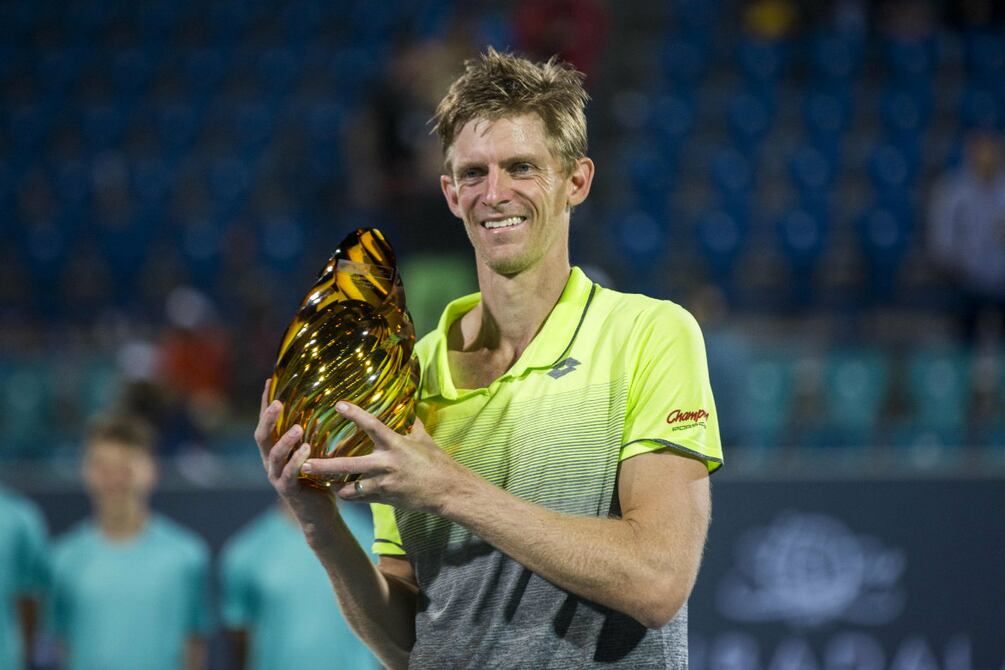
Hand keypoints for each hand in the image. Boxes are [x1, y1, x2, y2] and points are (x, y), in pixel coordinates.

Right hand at [254, 380, 338, 539]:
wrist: (320, 514)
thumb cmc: (320, 480)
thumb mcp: (316, 453)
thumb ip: (315, 434)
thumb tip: (330, 405)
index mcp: (275, 451)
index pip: (266, 422)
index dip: (265, 402)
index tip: (269, 381)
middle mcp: (271, 462)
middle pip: (262, 436)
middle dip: (268, 418)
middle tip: (278, 402)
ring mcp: (277, 477)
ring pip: (274, 455)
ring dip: (285, 440)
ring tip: (298, 428)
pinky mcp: (288, 490)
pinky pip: (289, 474)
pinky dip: (297, 461)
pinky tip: (307, 450)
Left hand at [301, 401, 473, 514]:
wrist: (448, 491)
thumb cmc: (438, 463)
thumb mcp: (425, 440)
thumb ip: (413, 426)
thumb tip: (409, 410)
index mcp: (396, 445)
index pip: (372, 425)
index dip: (354, 414)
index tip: (338, 405)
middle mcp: (386, 464)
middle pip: (348, 464)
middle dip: (324, 465)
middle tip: (304, 463)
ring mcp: (384, 484)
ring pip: (349, 488)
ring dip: (334, 484)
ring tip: (320, 480)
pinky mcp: (385, 499)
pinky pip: (361, 498)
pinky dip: (350, 494)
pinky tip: (341, 491)